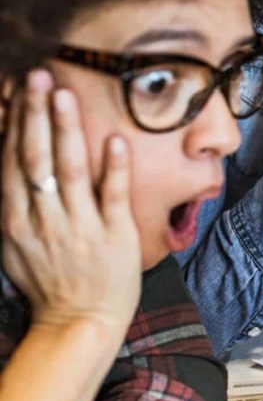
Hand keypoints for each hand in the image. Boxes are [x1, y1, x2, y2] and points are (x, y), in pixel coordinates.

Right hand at [1, 71, 138, 337]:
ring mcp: (80, 227)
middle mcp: (44, 221)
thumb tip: (10, 157)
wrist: (79, 322)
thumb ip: (14, 202)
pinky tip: (115, 139)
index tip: (15, 89)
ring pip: (72, 171)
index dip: (13, 124)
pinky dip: (114, 167)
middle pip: (37, 159)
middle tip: (38, 77)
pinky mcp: (115, 235)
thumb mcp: (16, 243)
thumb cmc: (49, 279)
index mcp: (16, 222)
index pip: (12, 163)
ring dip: (68, 131)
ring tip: (66, 95)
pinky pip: (113, 196)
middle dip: (35, 115)